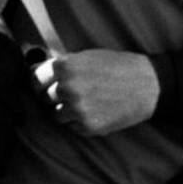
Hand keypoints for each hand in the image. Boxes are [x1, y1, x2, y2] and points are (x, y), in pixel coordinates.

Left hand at [35, 50, 160, 136]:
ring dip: (64, 110)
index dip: (39, 81)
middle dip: (52, 95)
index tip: (42, 84)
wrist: (147, 85)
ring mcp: (77, 110)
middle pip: (44, 98)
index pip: (35, 79)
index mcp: (64, 67)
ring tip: (84, 101)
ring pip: (56, 115)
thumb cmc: (117, 66)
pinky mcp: (88, 127)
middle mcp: (67, 89)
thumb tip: (39, 73)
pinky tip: (94, 110)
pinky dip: (78, 121)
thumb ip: (62, 66)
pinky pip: (72, 127)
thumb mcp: (86, 56)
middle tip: (68, 92)